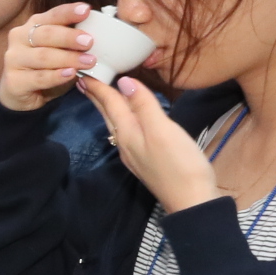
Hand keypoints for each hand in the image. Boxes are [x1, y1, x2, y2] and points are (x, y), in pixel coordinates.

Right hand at [0, 3, 102, 111]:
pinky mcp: (13, 82)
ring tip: (88, 62)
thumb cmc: (45, 68)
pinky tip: (70, 74)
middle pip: (45, 34)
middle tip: (89, 42)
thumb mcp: (59, 50)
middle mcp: (19, 39)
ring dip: (67, 58)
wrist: (20, 94)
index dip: (69, 12)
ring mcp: (13, 60)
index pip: (52, 15)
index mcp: (32, 26)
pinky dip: (56, 76)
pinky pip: (38, 78)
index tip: (86, 10)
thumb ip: (73, 41)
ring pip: (43, 57)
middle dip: (69, 37)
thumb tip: (100, 34)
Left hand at [85, 76, 218, 212]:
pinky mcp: (145, 161)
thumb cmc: (181, 165)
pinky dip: (121, 120)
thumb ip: (143, 106)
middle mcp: (126, 143)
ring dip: (107, 108)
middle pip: (108, 114)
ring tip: (101, 95)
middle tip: (84, 81)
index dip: (98, 87)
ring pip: (116, 125)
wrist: (191, 202)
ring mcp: (135, 154)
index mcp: (129, 133)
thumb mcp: (163, 130)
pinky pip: (126, 133)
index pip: (110, 104)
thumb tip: (124, 82)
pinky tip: (126, 120)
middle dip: (97, 97)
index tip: (84, 72)